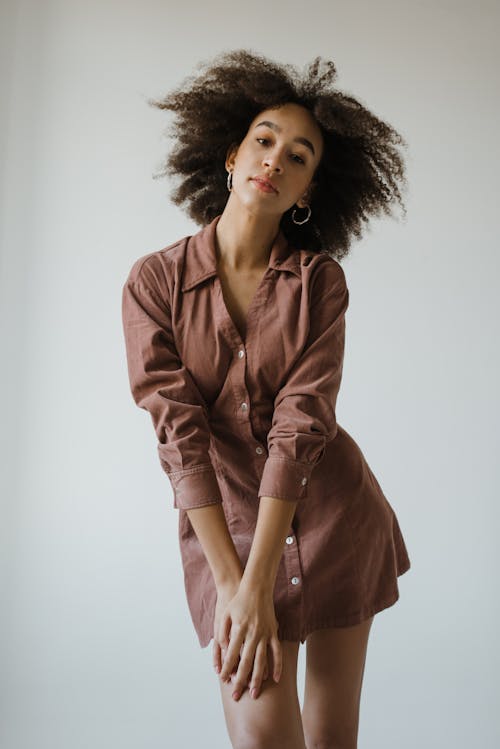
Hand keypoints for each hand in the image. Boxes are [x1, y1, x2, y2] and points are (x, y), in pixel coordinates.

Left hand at [215, 584, 281, 700]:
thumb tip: (223, 649)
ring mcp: (265, 634)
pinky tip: (275, 679)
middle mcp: (252, 634)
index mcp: (239, 630)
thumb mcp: (225, 614)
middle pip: (245, 662)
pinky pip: (276, 652)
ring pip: (261, 661)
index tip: (222, 680)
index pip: (231, 654)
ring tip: (254, 694)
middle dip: (240, 680)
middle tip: (236, 696)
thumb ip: (222, 632)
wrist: (257, 588)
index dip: (226, 668)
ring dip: (257, 679)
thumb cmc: (238, 601)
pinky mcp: (273, 632)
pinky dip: (277, 666)